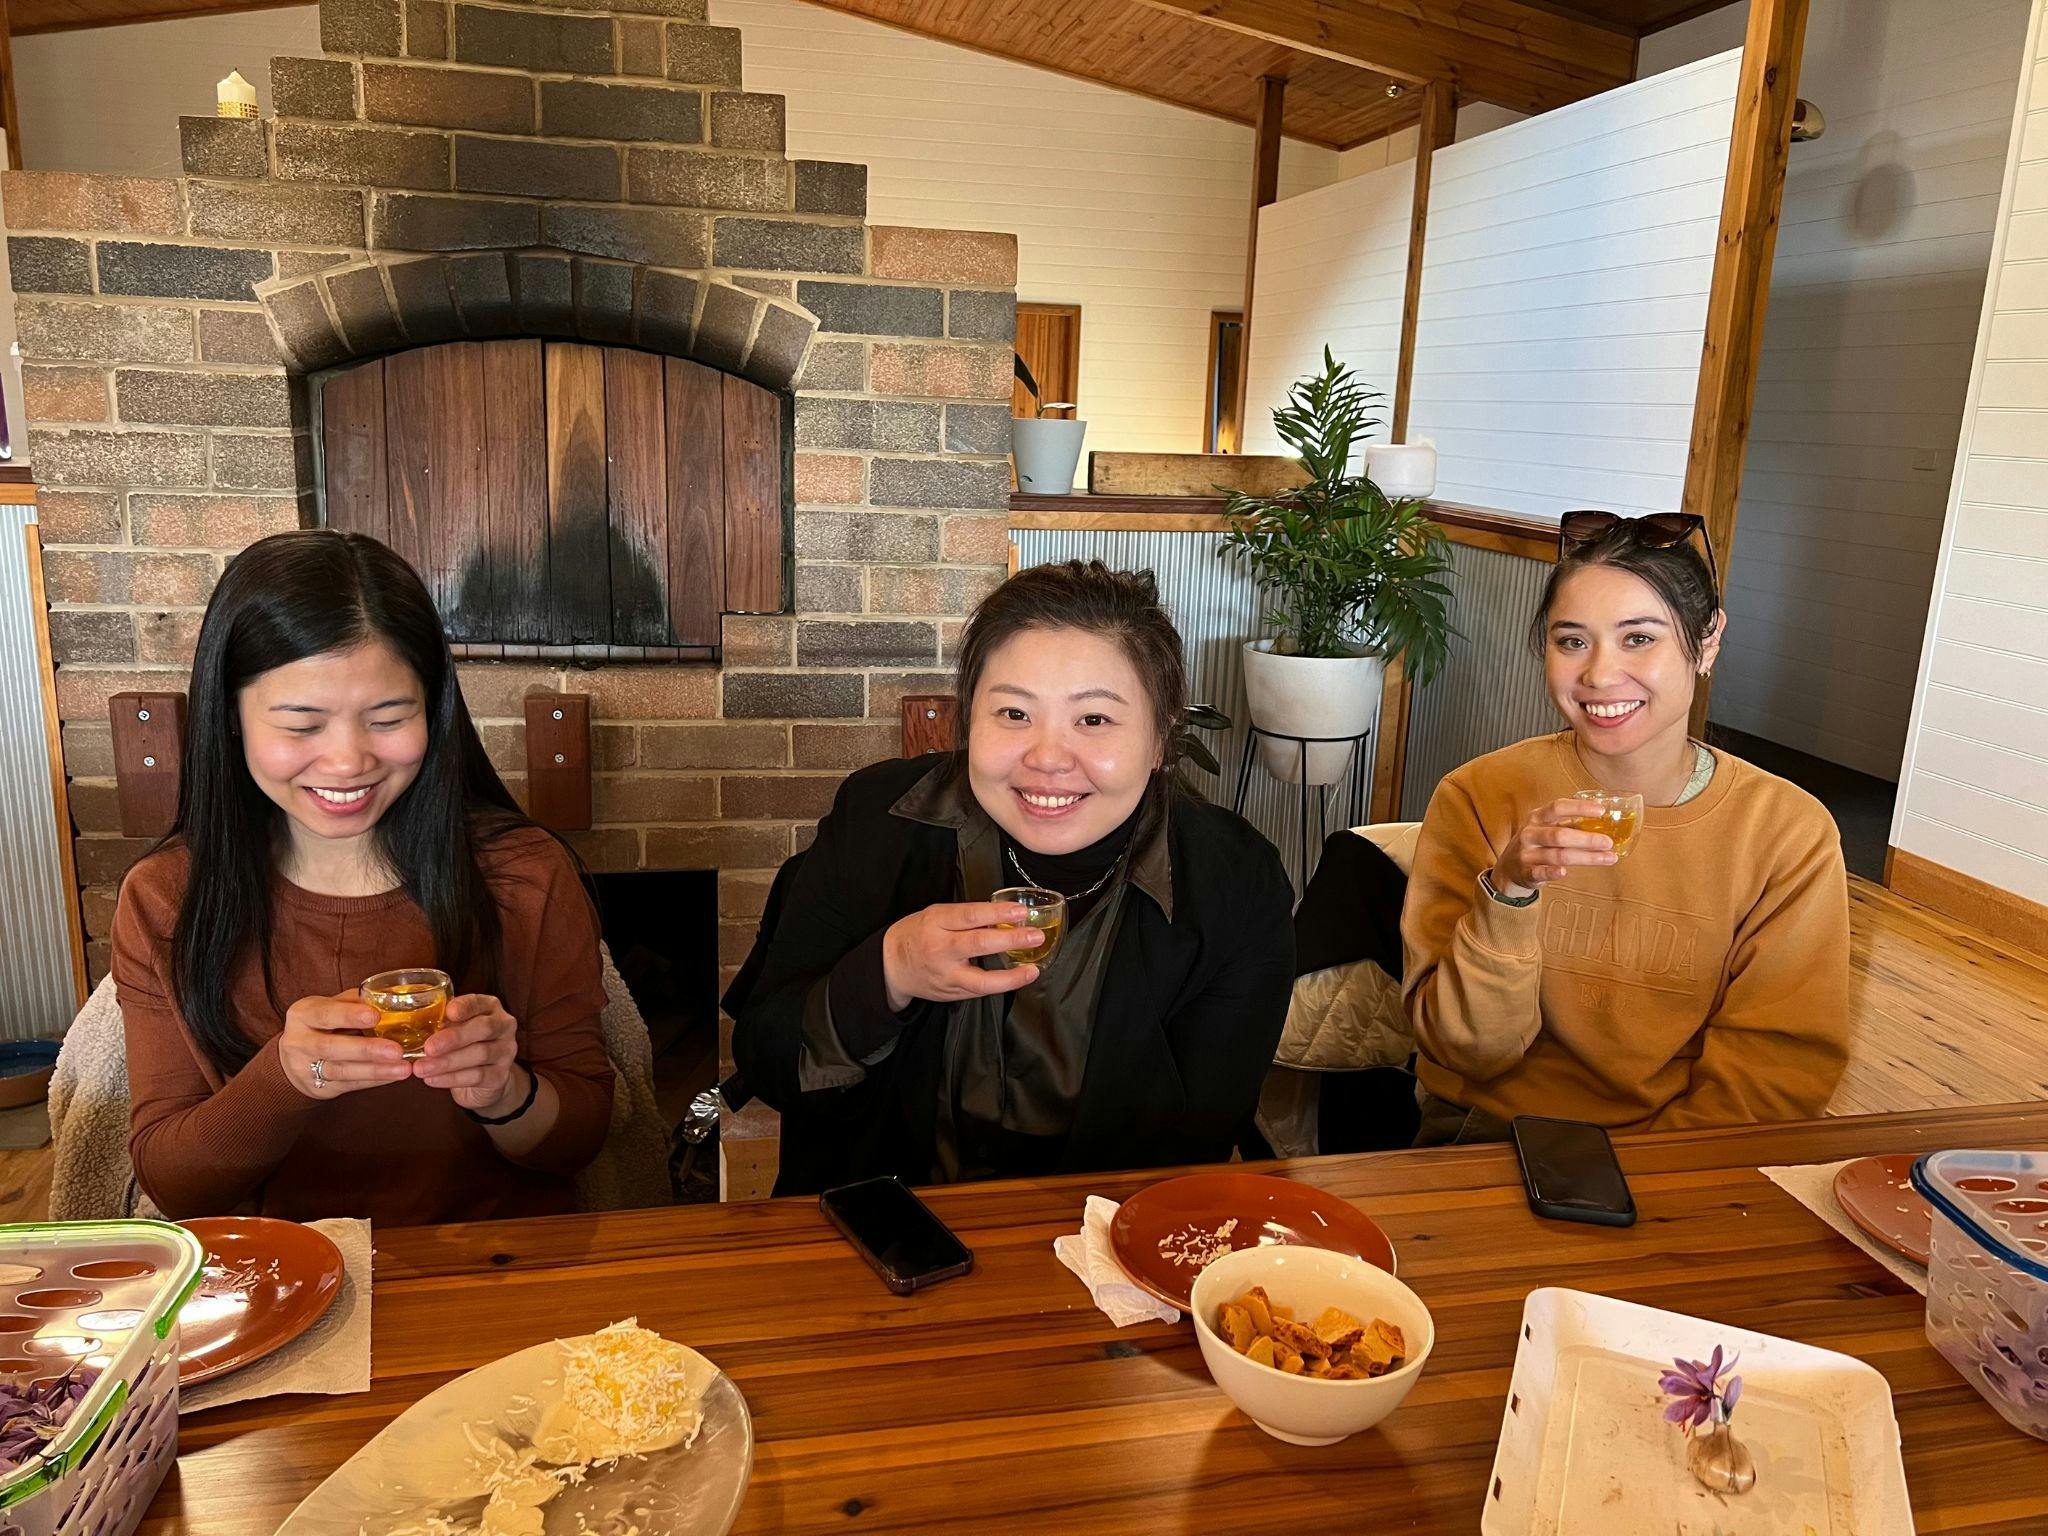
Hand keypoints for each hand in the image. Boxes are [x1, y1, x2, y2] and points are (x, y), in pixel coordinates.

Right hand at [279, 990, 410, 1100]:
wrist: (294, 1057)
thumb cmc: (322, 1025)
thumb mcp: (330, 1006)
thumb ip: (356, 1001)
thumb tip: (391, 997)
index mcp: (302, 1015)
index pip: (325, 1014)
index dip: (349, 1015)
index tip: (375, 1016)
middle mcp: (299, 1042)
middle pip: (331, 1048)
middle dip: (365, 1050)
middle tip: (395, 1051)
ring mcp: (305, 1068)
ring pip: (341, 1071)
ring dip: (375, 1070)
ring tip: (402, 1068)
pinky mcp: (317, 1088)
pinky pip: (349, 1084)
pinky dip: (374, 1080)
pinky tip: (393, 1075)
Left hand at [414, 994, 523, 1113]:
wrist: (484, 1077)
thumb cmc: (463, 1045)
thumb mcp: (454, 1028)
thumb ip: (442, 1022)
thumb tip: (413, 1024)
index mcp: (490, 1008)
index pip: (480, 1002)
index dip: (465, 1006)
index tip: (448, 1012)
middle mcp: (503, 1026)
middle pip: (484, 1028)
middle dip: (454, 1038)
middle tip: (428, 1048)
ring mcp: (506, 1051)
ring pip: (480, 1054)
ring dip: (447, 1062)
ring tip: (421, 1069)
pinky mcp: (501, 1076)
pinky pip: (477, 1077)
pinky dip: (452, 1079)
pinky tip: (432, 1079)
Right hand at [881, 901, 1041, 1011]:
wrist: (891, 965)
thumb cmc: (917, 934)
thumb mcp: (936, 916)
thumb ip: (966, 917)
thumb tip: (1001, 918)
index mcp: (936, 922)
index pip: (970, 915)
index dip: (997, 913)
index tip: (1019, 912)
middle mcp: (940, 949)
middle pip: (979, 944)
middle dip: (1011, 940)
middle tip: (1035, 936)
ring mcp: (946, 975)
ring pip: (981, 980)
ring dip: (1011, 976)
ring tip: (1032, 970)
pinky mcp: (951, 993)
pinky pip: (979, 990)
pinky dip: (1001, 984)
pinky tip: (1017, 978)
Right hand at [1491, 797, 1618, 898]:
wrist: (1509, 867)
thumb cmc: (1537, 843)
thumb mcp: (1547, 827)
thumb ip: (1570, 824)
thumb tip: (1605, 822)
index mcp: (1537, 817)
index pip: (1557, 807)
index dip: (1579, 808)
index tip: (1601, 811)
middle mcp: (1530, 833)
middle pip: (1560, 834)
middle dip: (1586, 839)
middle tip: (1608, 842)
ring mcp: (1526, 853)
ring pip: (1557, 855)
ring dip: (1585, 858)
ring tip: (1608, 858)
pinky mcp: (1526, 873)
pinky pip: (1539, 872)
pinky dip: (1551, 872)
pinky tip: (1564, 872)